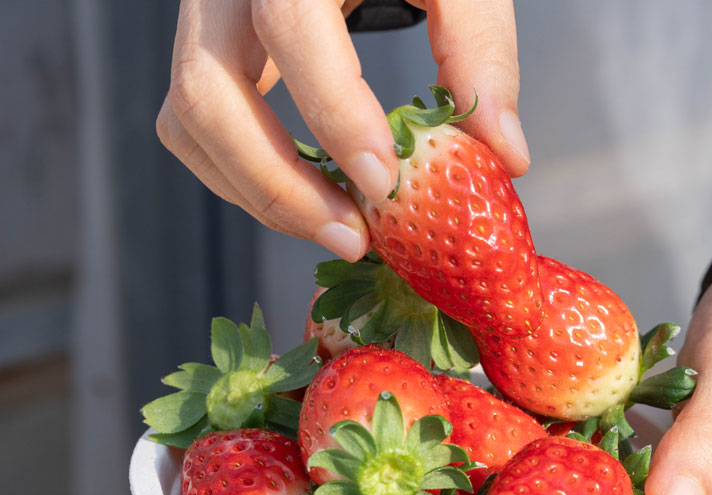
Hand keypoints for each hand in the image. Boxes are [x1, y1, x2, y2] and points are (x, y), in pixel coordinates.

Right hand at [156, 0, 526, 260]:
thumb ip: (481, 52)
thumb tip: (506, 156)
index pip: (290, 28)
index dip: (333, 113)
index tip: (385, 184)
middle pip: (204, 92)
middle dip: (275, 184)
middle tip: (353, 238)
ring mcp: (205, 19)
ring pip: (187, 120)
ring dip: (257, 193)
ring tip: (339, 230)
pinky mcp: (207, 50)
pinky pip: (194, 127)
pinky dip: (244, 177)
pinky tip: (311, 199)